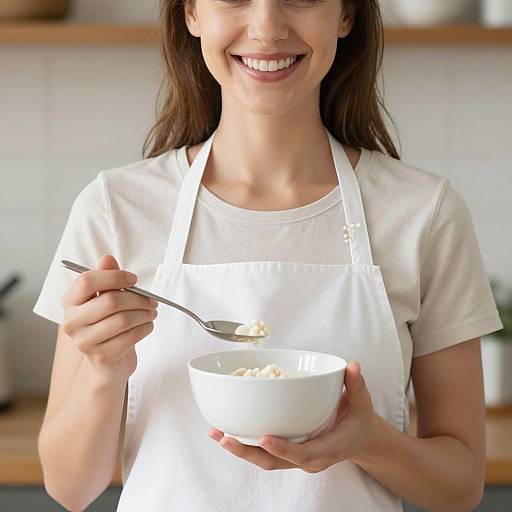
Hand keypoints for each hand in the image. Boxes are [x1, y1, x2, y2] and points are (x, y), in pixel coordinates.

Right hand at [61, 254, 158, 382]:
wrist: (107, 361)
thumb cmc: (108, 323)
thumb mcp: (106, 298)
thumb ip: (107, 277)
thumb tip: (107, 258)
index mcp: (71, 302)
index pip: (87, 281)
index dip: (114, 277)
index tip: (133, 279)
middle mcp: (72, 322)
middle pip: (110, 301)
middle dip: (138, 299)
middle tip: (151, 301)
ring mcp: (85, 341)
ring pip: (123, 319)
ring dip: (144, 314)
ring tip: (150, 313)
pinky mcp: (102, 356)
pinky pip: (131, 336)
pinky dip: (145, 328)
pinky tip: (147, 325)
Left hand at [208, 361, 381, 472]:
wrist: (361, 440)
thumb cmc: (360, 421)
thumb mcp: (362, 403)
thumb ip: (356, 384)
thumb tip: (353, 366)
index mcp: (327, 448)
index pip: (303, 453)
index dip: (284, 448)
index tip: (265, 438)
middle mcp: (309, 458)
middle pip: (274, 462)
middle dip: (248, 452)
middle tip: (224, 438)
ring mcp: (296, 458)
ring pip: (265, 460)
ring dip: (241, 449)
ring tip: (217, 434)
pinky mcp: (288, 453)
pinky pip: (265, 453)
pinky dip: (246, 444)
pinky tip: (226, 432)